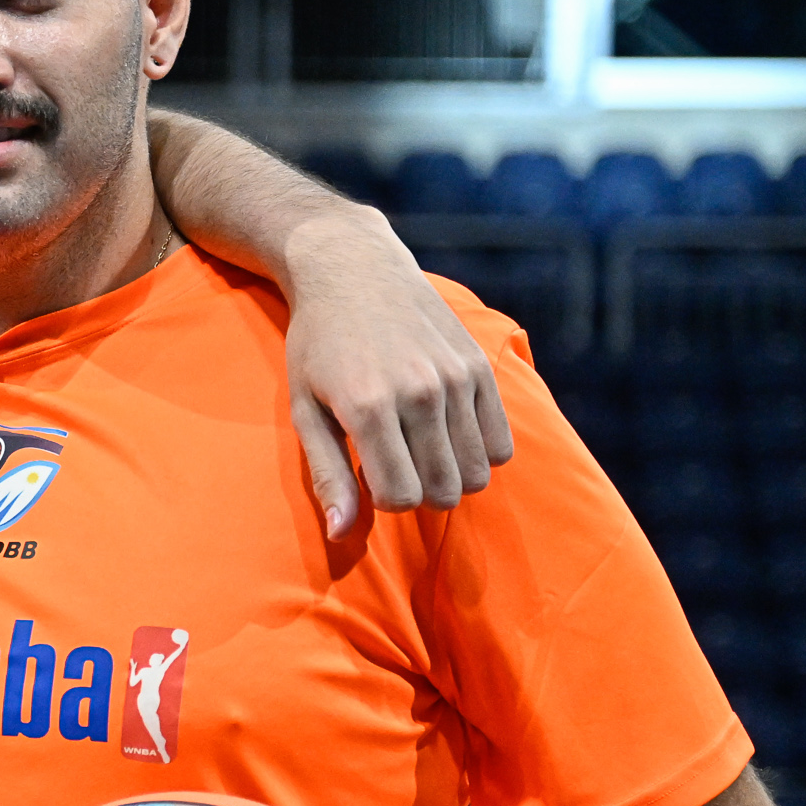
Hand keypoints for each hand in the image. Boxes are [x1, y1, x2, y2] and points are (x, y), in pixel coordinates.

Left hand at [281, 207, 513, 536]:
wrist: (353, 270)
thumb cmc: (317, 347)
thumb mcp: (304, 410)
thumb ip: (327, 474)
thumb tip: (342, 535)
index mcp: (368, 407)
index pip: (400, 498)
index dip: (383, 501)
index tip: (368, 476)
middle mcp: (419, 392)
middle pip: (443, 490)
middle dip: (419, 493)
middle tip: (395, 465)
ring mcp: (456, 377)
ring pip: (477, 474)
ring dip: (450, 477)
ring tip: (420, 452)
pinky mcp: (481, 366)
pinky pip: (500, 444)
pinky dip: (479, 454)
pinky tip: (448, 436)